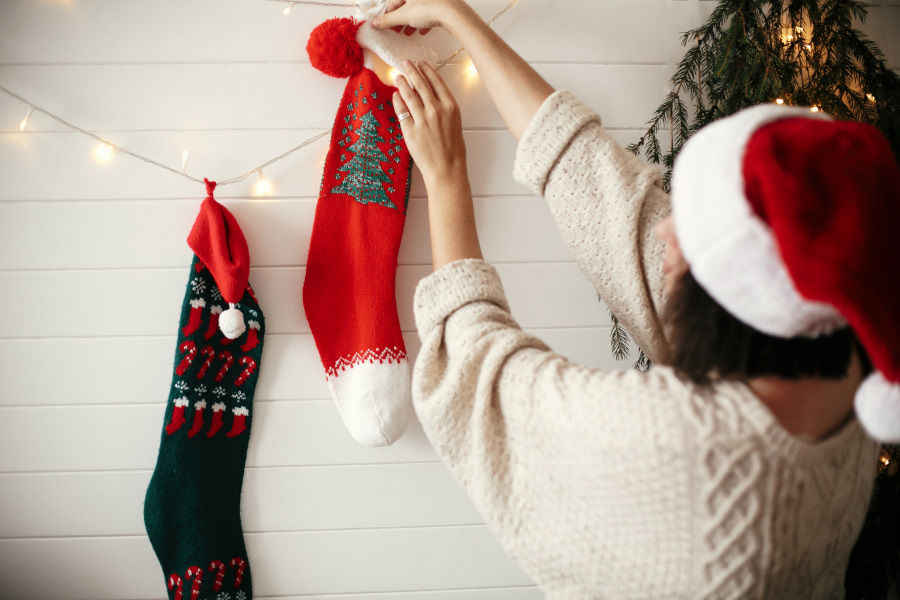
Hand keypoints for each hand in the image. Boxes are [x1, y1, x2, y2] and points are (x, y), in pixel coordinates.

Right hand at [373, 0, 464, 35]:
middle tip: (396, 31)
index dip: (388, 16)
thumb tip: (375, 23)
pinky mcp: (440, 6)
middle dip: (400, 20)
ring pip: (416, 10)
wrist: (453, 13)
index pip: (392, 3)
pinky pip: (428, 13)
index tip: (384, 27)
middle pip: (405, 6)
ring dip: (410, 22)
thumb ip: (388, 20)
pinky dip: (423, 22)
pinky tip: (422, 31)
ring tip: (407, 33)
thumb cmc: (430, 9)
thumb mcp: (404, 16)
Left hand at [393, 60, 466, 187]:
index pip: (437, 82)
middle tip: (405, 63)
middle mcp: (436, 110)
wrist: (446, 169)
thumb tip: (431, 97)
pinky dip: (397, 100)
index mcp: (451, 107)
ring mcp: (422, 119)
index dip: (427, 70)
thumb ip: (444, 109)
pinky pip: (401, 110)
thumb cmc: (453, 150)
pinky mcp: (410, 130)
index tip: (421, 64)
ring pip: (409, 94)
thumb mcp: (455, 124)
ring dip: (402, 83)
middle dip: (412, 70)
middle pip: (421, 84)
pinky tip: (395, 95)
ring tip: (398, 77)